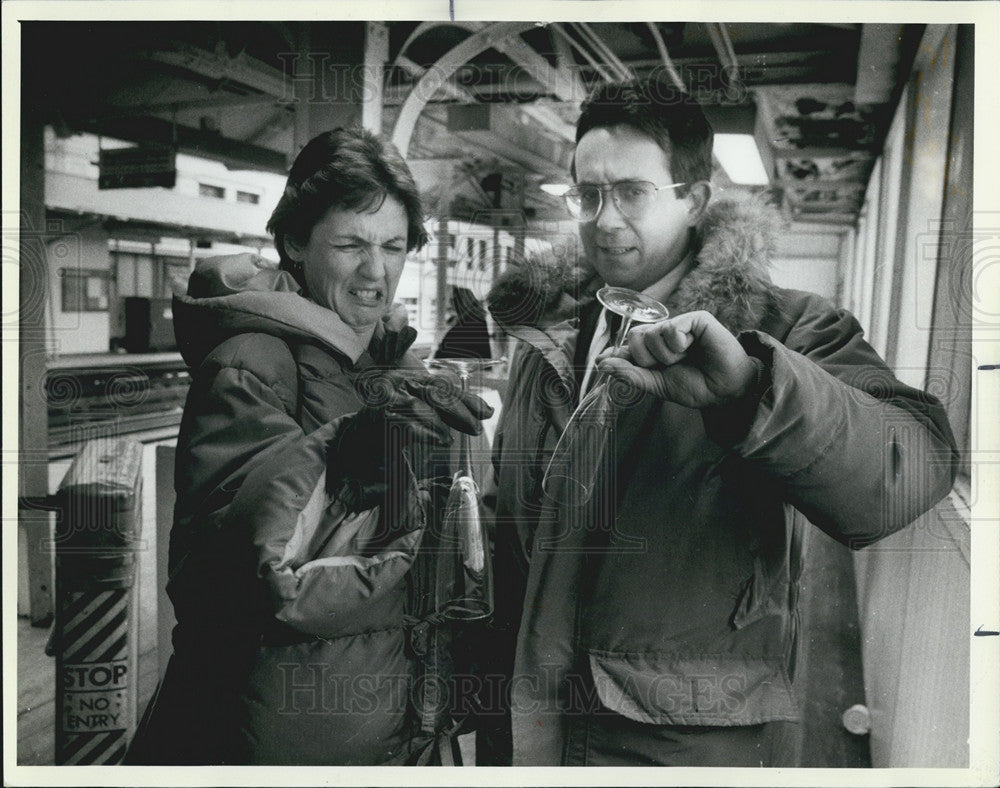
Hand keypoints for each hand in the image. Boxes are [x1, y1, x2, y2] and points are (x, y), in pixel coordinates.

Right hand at [328, 369, 493, 509]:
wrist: (354, 439)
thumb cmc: (391, 422)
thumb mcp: (419, 408)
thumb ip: (446, 407)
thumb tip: (483, 411)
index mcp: (409, 376)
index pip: (443, 385)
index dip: (467, 398)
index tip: (486, 411)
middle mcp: (397, 382)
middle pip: (436, 393)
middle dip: (460, 411)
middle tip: (476, 428)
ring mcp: (387, 399)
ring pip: (422, 408)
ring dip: (442, 425)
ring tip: (450, 439)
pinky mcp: (379, 418)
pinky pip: (408, 425)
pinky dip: (427, 434)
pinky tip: (441, 441)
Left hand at [597, 310, 756, 408]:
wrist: (725, 391)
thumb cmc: (695, 386)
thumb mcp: (657, 385)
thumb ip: (630, 374)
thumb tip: (601, 363)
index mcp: (653, 350)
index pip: (626, 346)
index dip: (617, 355)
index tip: (604, 361)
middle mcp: (664, 334)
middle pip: (634, 336)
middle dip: (647, 359)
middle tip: (668, 366)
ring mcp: (679, 324)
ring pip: (652, 334)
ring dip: (667, 355)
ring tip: (686, 358)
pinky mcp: (696, 319)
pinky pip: (671, 328)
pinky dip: (679, 344)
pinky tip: (693, 347)